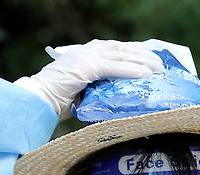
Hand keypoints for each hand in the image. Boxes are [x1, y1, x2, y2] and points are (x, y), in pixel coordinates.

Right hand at [15, 39, 163, 119]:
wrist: (38, 100)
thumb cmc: (56, 100)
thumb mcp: (83, 91)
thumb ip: (98, 88)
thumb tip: (117, 98)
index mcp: (86, 53)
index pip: (116, 50)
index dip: (135, 55)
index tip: (151, 61)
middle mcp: (88, 50)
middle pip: (123, 50)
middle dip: (144, 56)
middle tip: (161, 66)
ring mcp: (87, 57)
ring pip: (122, 56)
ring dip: (142, 63)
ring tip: (158, 71)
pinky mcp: (86, 66)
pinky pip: (113, 67)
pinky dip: (130, 70)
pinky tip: (144, 75)